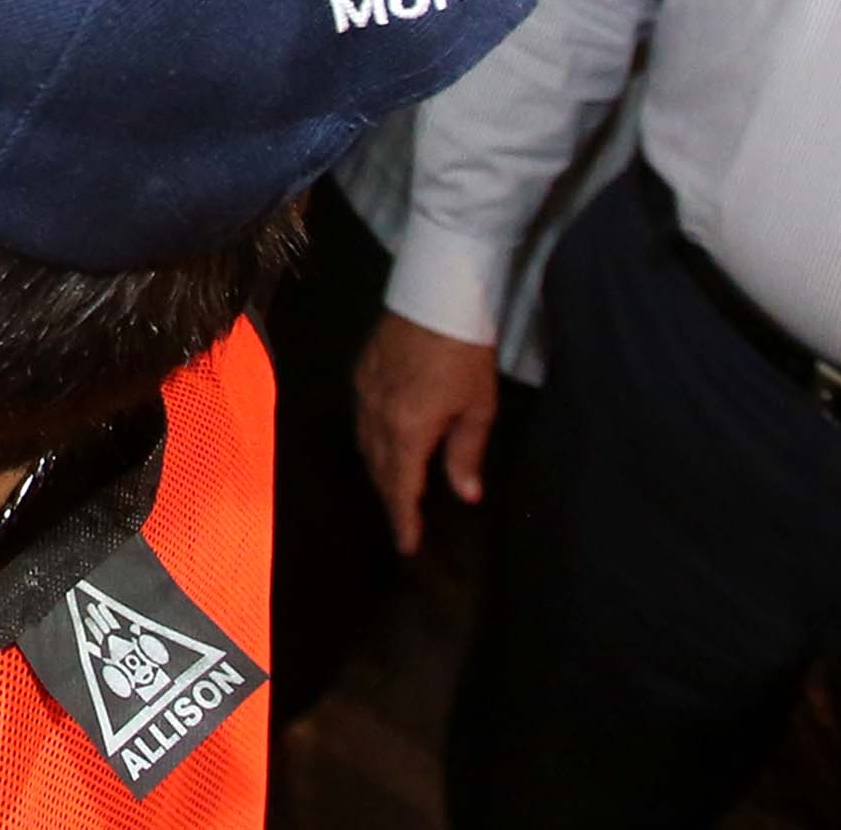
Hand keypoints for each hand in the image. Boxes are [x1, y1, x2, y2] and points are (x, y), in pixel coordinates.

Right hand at [353, 312, 501, 556]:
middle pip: (379, 471)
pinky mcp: (361, 373)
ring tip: (397, 485)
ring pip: (366, 447)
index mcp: (408, 431)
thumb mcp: (479, 406)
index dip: (404, 521)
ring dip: (381, 470)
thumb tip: (465, 494)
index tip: (407, 546)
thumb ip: (467, 453)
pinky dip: (372, 440)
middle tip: (405, 519)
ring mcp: (364, 393)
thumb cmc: (466, 351)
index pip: (401, 489)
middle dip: (392, 498)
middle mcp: (377, 417)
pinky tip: (385, 442)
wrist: (436, 293)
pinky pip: (361, 420)